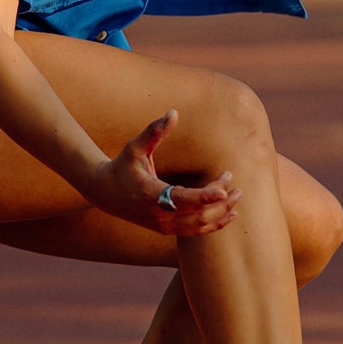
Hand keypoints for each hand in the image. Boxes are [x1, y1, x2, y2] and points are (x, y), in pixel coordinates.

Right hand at [86, 110, 241, 235]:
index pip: (184, 199)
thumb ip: (154, 131)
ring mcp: (164, 226)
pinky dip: (214, 224)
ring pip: (200, 225)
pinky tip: (230, 214)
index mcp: (152, 194)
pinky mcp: (167, 230)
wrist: (105, 194)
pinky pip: (195, 231)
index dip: (206, 196)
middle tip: (234, 182)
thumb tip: (173, 112)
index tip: (225, 188)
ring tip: (238, 196)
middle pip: (198, 213)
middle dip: (220, 199)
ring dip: (221, 213)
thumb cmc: (121, 166)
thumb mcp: (135, 147)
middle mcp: (159, 215)